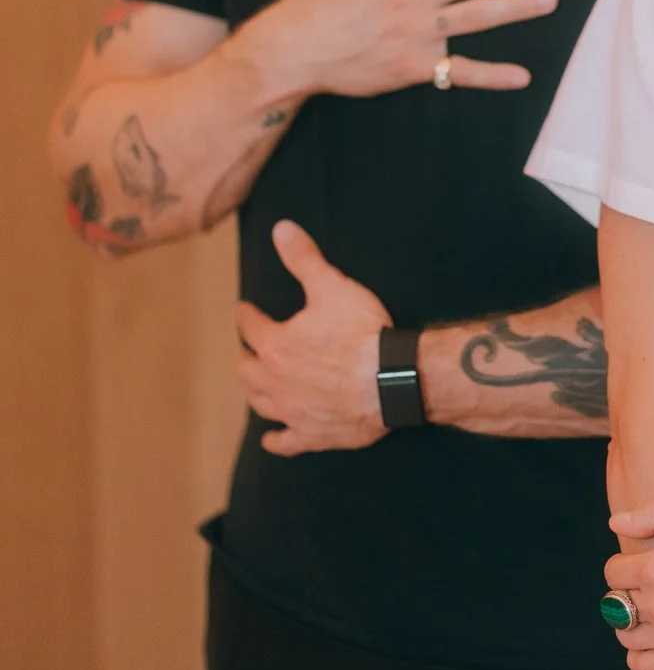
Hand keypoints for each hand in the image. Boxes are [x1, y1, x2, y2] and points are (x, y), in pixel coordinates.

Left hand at [236, 221, 391, 454]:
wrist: (392, 380)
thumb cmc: (362, 333)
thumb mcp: (333, 286)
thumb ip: (304, 258)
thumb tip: (281, 229)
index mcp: (276, 344)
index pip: (251, 326)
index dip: (247, 315)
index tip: (245, 309)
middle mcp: (274, 380)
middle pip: (247, 368)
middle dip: (245, 354)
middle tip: (248, 347)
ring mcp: (291, 410)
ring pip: (259, 402)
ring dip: (255, 390)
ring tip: (256, 382)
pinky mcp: (311, 434)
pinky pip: (284, 440)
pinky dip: (275, 438)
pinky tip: (271, 437)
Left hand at [605, 501, 653, 669]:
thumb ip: (653, 517)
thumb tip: (615, 523)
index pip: (613, 573)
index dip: (625, 566)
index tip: (642, 566)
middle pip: (616, 606)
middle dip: (629, 594)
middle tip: (653, 590)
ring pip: (626, 637)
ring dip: (634, 624)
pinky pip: (643, 667)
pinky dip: (642, 656)